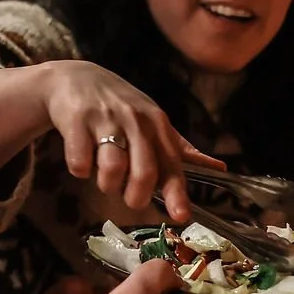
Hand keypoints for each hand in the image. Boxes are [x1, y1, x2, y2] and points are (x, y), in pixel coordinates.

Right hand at [37, 62, 218, 218]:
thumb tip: (219, 168)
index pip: (172, 164)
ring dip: (107, 183)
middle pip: (144, 172)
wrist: (74, 77)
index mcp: (158, 125)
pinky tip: (82, 159)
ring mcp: (106, 119)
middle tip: (128, 197)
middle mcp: (136, 121)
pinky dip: (80, 169)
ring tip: (103, 176)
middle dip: (136, 195)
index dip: (177, 193)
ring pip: (112, 169)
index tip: (181, 216)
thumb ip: (180, 149)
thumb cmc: (119, 106)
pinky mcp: (77, 120)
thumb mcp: (152, 121)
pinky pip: (80, 162)